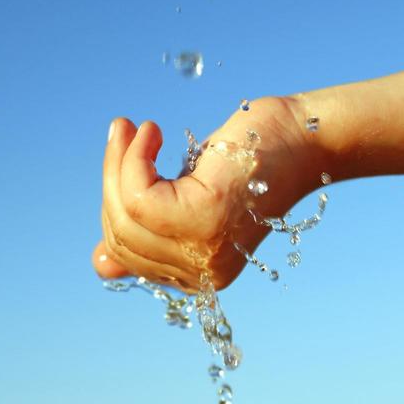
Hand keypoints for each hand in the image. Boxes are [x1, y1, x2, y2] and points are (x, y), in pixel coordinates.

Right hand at [92, 95, 317, 292]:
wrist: (302, 138)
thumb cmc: (247, 162)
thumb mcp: (187, 201)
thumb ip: (149, 233)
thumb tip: (101, 261)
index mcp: (199, 275)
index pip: (125, 258)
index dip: (110, 209)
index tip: (118, 164)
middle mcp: (204, 274)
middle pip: (122, 238)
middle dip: (111, 181)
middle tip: (124, 133)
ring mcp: (205, 251)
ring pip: (126, 215)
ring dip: (120, 162)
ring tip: (135, 128)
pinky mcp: (206, 219)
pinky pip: (140, 196)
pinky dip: (134, 158)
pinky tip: (150, 132)